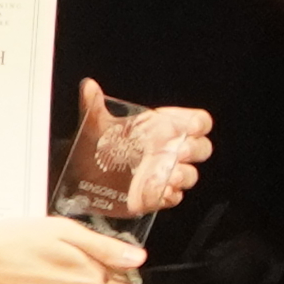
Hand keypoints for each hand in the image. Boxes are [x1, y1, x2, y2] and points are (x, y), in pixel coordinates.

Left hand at [72, 79, 213, 218]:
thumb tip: (88, 86)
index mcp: (163, 128)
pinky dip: (171, 195)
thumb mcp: (95, 124)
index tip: (190, 127)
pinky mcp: (158, 195)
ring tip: (170, 176)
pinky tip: (161, 192)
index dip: (199, 124)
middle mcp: (169, 150)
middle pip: (201, 148)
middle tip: (178, 151)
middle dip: (195, 149)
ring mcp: (166, 174)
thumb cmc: (97, 146)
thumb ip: (93, 104)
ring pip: (191, 174)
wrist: (83, 176)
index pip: (197, 122)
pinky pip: (174, 197)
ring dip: (185, 175)